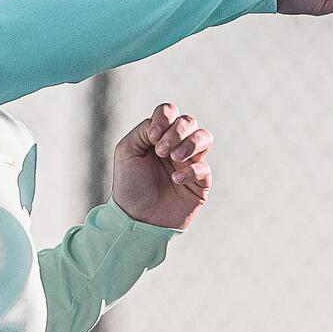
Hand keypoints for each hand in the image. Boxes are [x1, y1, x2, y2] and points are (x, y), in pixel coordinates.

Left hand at [110, 102, 212, 230]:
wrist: (136, 219)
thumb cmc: (129, 185)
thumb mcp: (127, 151)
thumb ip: (143, 130)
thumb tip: (164, 126)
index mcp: (158, 136)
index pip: (170, 112)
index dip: (164, 118)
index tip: (151, 136)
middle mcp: (176, 146)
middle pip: (189, 121)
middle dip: (177, 131)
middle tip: (160, 151)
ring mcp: (190, 163)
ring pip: (205, 137)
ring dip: (190, 144)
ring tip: (174, 158)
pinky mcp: (200, 183)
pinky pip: (204, 168)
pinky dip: (191, 171)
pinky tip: (175, 179)